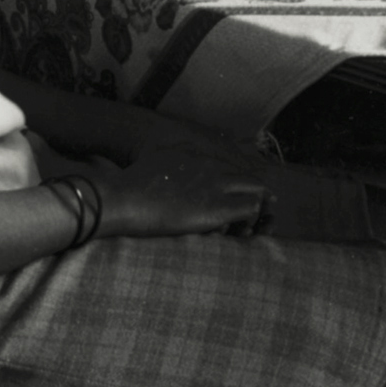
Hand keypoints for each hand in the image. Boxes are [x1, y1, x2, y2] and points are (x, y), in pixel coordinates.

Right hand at [95, 144, 270, 239]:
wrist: (126, 198)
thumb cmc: (131, 188)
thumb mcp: (154, 166)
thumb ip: (170, 168)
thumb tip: (171, 177)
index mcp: (193, 155)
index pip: (228, 168)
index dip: (236, 185)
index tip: (238, 197)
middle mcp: (209, 166)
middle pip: (247, 177)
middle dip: (256, 193)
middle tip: (259, 210)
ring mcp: (215, 185)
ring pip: (256, 190)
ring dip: (256, 207)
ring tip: (250, 225)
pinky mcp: (216, 208)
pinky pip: (250, 208)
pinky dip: (251, 219)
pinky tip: (242, 231)